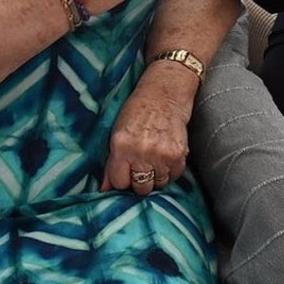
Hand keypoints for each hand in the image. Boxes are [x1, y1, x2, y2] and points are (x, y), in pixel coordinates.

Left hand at [100, 76, 190, 195]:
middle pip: (140, 188)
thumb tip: (105, 189)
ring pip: (158, 184)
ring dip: (156, 176)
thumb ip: (111, 163)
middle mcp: (141, 152)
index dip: (122, 178)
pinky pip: (173, 176)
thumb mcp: (117, 133)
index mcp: (121, 146)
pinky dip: (170, 170)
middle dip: (139, 180)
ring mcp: (162, 155)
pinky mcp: (179, 155)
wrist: (164, 94)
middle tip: (141, 164)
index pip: (119, 183)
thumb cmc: (137, 112)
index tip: (126, 171)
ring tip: (154, 157)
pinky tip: (165, 155)